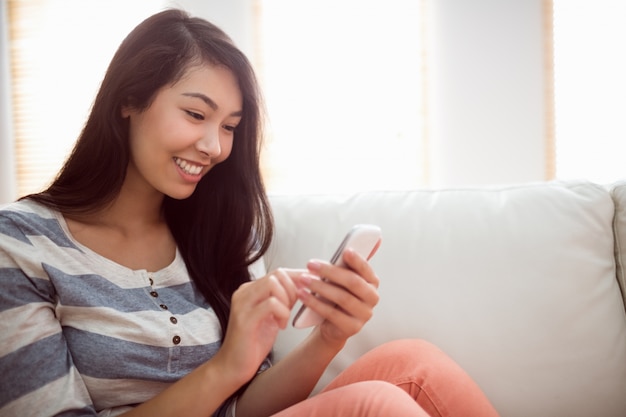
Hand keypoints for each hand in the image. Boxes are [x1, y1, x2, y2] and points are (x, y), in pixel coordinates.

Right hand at [214, 268, 301, 385]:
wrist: (233, 366)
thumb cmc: (254, 343)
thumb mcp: (272, 316)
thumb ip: (284, 300)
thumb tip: (304, 287)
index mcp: (250, 290)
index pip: (278, 272)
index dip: (298, 278)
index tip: (310, 289)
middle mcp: (244, 292)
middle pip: (277, 274)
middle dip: (293, 289)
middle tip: (294, 308)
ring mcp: (243, 304)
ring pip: (273, 284)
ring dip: (287, 300)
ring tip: (284, 318)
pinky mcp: (245, 319)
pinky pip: (271, 304)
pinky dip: (282, 313)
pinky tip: (280, 326)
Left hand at [294, 248, 379, 343]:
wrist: (331, 325)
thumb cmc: (336, 296)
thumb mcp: (341, 279)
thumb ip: (348, 263)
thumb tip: (360, 243)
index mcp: (372, 282)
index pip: (366, 269)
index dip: (357, 260)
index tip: (345, 251)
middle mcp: (372, 298)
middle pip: (352, 282)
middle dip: (330, 271)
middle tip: (310, 264)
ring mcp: (364, 314)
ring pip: (342, 297)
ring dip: (320, 287)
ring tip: (303, 279)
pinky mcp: (352, 328)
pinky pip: (332, 313)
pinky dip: (315, 303)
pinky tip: (303, 295)